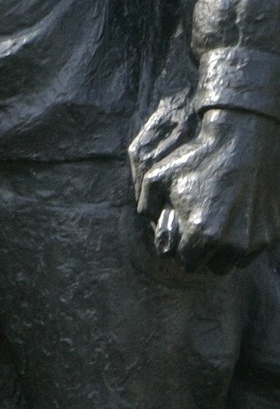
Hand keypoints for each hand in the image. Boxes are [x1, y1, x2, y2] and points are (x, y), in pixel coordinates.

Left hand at [135, 107, 279, 272]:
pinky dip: (242, 243)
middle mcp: (229, 245)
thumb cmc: (198, 159)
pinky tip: (234, 220)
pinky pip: (251, 252)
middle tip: (197, 232)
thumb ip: (146, 203)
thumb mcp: (158, 175)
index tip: (180, 235)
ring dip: (222, 252)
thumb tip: (148, 220)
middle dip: (201, 254)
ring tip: (216, 227)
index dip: (179, 249)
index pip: (185, 261)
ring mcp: (253, 242)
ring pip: (232, 263)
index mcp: (200, 234)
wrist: (242, 145)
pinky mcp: (270, 236)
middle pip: (210, 267)